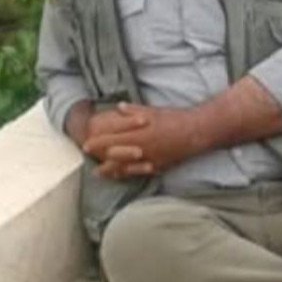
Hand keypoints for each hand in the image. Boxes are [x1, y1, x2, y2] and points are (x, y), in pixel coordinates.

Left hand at [82, 103, 209, 178]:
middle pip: (115, 155)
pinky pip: (138, 173)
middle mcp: (142, 148)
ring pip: (125, 167)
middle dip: (99, 157)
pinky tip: (120, 175)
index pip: (112, 139)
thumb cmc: (175, 119)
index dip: (98, 143)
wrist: (195, 132)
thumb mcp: (154, 111)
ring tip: (98, 172)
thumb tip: (119, 107)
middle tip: (87, 159)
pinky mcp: (158, 166)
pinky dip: (127, 174)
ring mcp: (149, 159)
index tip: (85, 144)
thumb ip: (134, 110)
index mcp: (139, 133)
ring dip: (110, 170)